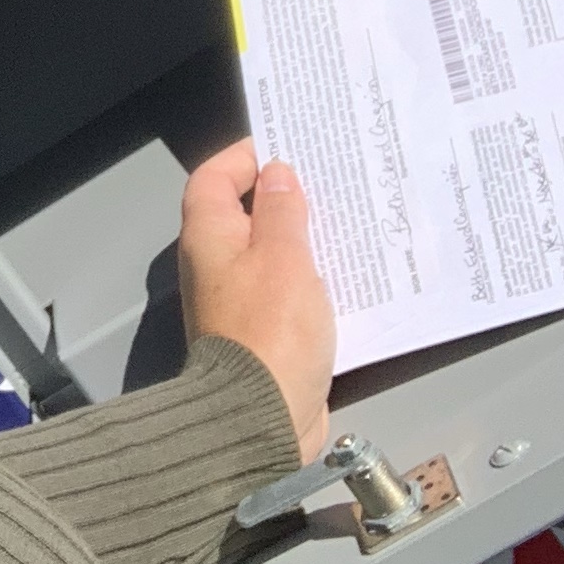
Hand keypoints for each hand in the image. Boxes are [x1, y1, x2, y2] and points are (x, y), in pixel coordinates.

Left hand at [177, 141, 334, 459]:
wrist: (262, 416)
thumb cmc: (269, 329)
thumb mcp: (283, 257)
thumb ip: (282, 212)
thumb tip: (276, 174)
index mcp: (209, 237)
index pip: (213, 178)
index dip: (245, 157)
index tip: (287, 146)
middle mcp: (217, 264)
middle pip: (246, 213)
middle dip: (286, 196)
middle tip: (334, 180)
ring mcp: (240, 300)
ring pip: (273, 253)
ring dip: (308, 238)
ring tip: (352, 218)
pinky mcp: (267, 332)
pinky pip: (291, 291)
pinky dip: (317, 279)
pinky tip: (354, 274)